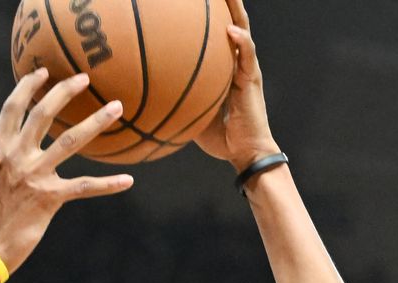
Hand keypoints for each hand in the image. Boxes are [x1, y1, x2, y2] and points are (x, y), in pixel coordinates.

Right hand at [0, 70, 134, 274]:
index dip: (27, 87)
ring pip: (71, 140)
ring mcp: (35, 176)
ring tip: (116, 107)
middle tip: (84, 78)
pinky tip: (128, 180)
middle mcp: (17, 156)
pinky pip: (85, 187)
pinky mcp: (50, 198)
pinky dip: (108, 184)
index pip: (12, 108)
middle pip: (44, 113)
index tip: (42, 72)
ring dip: (96, 121)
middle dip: (64, 91)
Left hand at [193, 0, 281, 171]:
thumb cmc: (219, 136)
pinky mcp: (251, 80)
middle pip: (230, 24)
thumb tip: (146, 97)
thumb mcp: (190, 113)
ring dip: (236, 10)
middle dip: (224, 3)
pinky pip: (247, 56)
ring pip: (243, 31)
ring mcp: (246, 69)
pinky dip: (241, 41)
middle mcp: (236, 63)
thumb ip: (176, 99)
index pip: (215, 35)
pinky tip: (231, 29)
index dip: (208, 18)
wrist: (244, 152)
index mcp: (223, 68)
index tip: (191, 4)